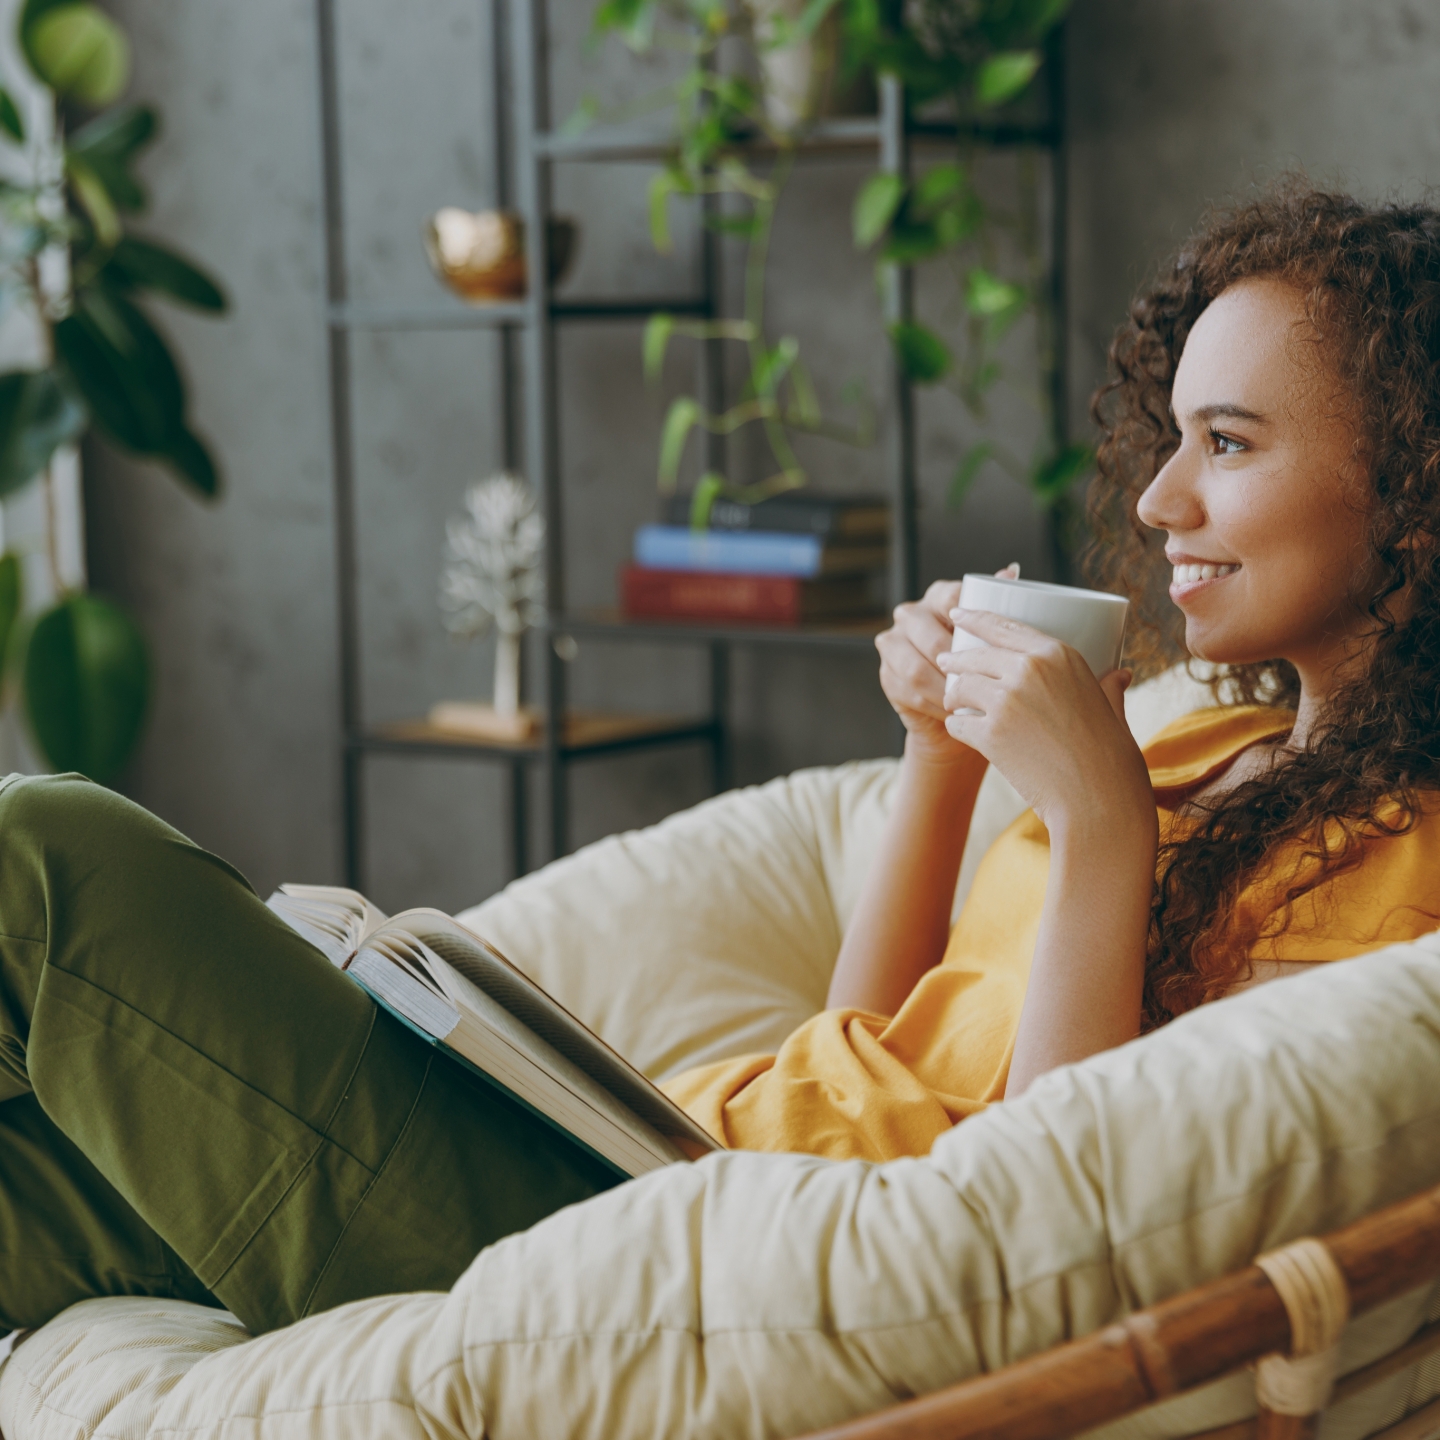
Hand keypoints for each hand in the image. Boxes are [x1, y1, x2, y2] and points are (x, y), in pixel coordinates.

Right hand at [875, 565, 1018, 764]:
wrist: (960, 708)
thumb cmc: (983, 666)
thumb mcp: (995, 637)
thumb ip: (1000, 605)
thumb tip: (1012, 570)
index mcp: (938, 596)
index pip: (950, 599)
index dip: (967, 620)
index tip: (987, 645)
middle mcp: (911, 615)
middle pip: (930, 637)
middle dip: (956, 665)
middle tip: (983, 684)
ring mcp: (893, 644)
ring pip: (916, 668)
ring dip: (944, 689)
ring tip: (968, 702)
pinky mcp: (887, 674)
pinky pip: (909, 691)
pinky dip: (934, 705)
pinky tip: (953, 712)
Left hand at [937, 608, 1152, 841]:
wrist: (1098, 797)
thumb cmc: (1111, 755)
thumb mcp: (1113, 708)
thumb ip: (1109, 686)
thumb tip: (1120, 674)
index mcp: (1058, 654)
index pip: (1003, 625)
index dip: (974, 618)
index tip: (956, 614)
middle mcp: (1029, 669)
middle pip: (975, 655)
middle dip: (955, 659)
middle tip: (945, 662)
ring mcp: (1006, 701)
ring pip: (960, 687)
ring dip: (953, 695)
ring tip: (954, 702)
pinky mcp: (990, 734)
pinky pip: (957, 723)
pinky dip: (957, 727)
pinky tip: (962, 730)